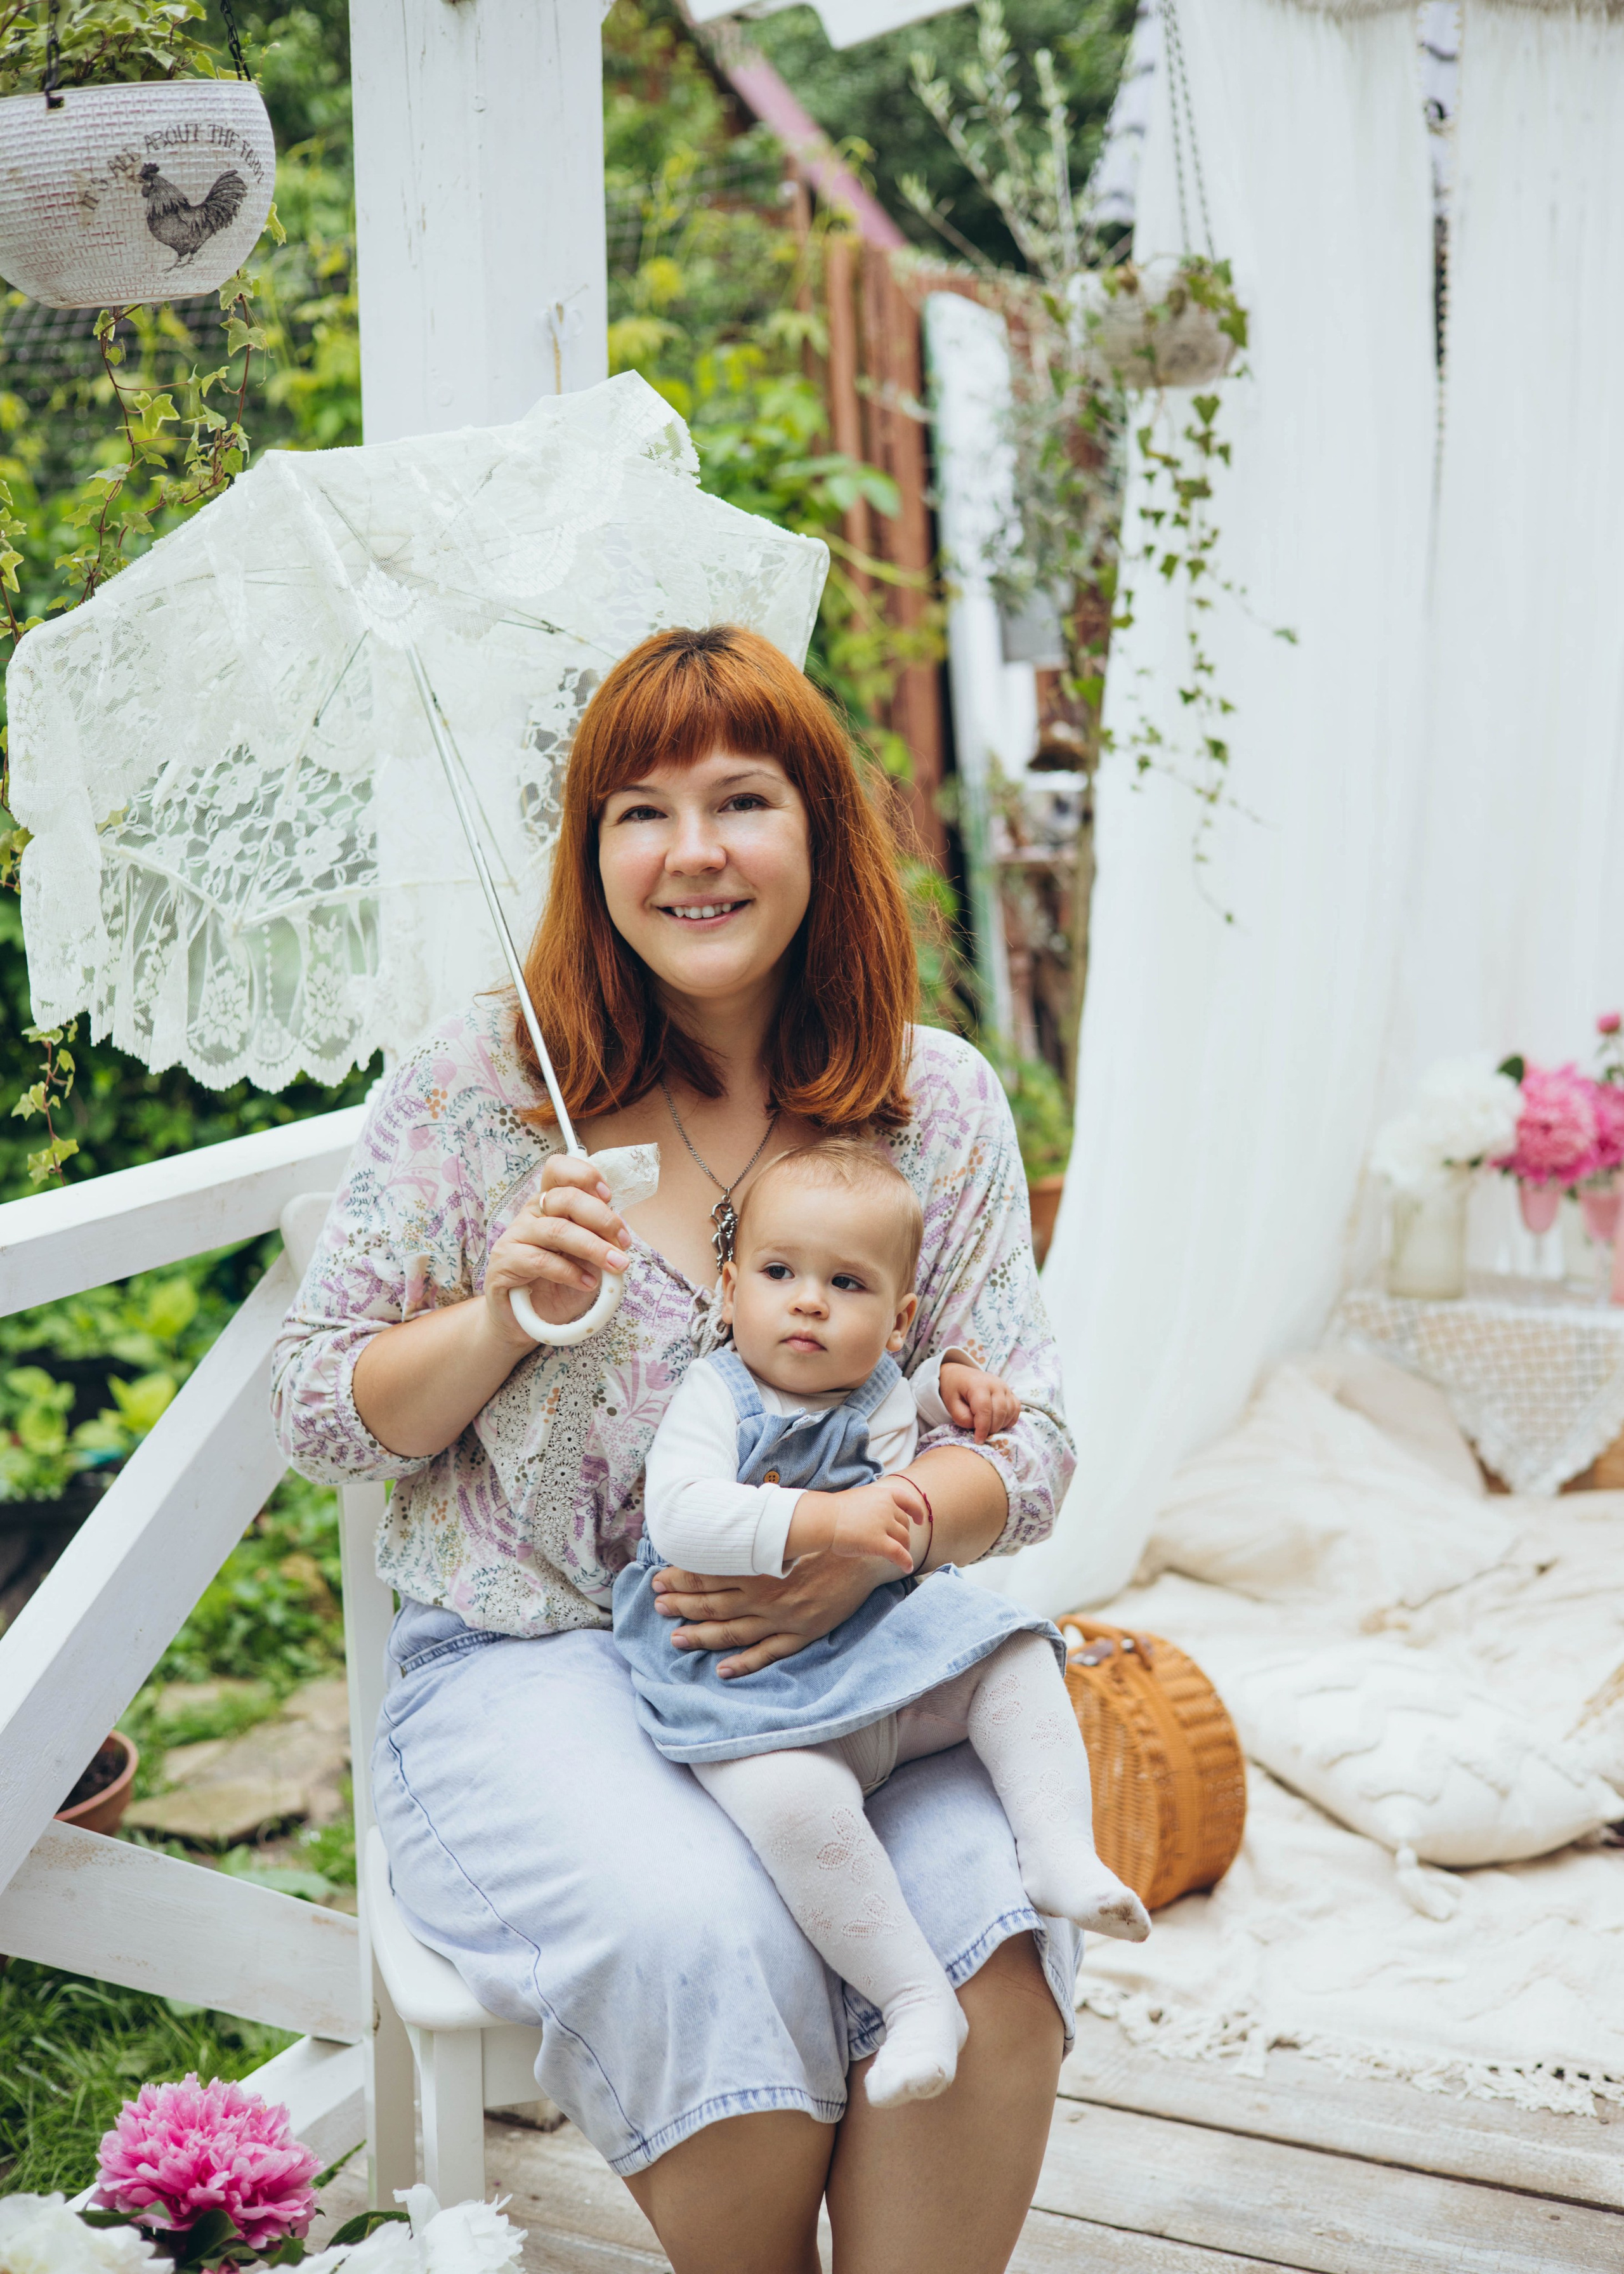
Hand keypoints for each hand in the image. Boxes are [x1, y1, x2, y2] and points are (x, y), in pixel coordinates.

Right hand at [481, 1153, 631, 1348]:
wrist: (528, 1322)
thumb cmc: (561, 1285)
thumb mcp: (587, 1257)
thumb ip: (599, 1238)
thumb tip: (621, 1231)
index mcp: (550, 1204)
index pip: (558, 1170)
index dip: (584, 1175)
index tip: (609, 1196)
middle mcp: (531, 1214)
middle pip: (565, 1198)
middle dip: (602, 1218)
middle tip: (624, 1242)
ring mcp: (515, 1237)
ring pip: (556, 1230)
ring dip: (593, 1247)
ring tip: (616, 1265)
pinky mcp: (504, 1263)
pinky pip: (540, 1260)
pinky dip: (570, 1272)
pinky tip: (588, 1283)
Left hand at [651, 1553, 898, 1678]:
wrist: (867, 1552)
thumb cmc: (826, 1534)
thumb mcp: (788, 1527)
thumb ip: (756, 1535)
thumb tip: (722, 1530)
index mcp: (762, 1565)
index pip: (711, 1574)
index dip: (682, 1577)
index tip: (659, 1577)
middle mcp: (768, 1595)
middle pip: (715, 1604)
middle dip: (682, 1604)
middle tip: (657, 1604)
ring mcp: (784, 1618)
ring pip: (734, 1632)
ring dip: (702, 1635)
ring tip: (676, 1639)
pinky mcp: (803, 1633)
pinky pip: (768, 1653)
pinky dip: (744, 1663)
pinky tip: (723, 1670)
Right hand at [787, 1478, 927, 1572]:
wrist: (824, 1519)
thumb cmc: (836, 1511)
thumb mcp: (861, 1497)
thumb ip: (875, 1504)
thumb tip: (884, 1517)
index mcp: (883, 1494)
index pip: (907, 1501)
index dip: (916, 1511)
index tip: (919, 1520)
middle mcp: (887, 1507)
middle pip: (904, 1524)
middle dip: (903, 1535)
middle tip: (897, 1544)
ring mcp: (884, 1524)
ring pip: (903, 1539)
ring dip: (904, 1548)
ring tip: (898, 1557)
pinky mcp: (879, 1542)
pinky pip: (899, 1553)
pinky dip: (905, 1561)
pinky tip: (906, 1567)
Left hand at [939, 1361, 1019, 1442]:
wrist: (960, 1375)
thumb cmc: (954, 1390)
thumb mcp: (951, 1403)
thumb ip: (962, 1417)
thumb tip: (977, 1427)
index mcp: (978, 1385)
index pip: (985, 1410)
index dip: (983, 1428)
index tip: (978, 1441)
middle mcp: (995, 1384)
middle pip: (1000, 1412)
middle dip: (991, 1428)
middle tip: (981, 1434)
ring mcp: (1005, 1387)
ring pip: (1010, 1411)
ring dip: (1001, 1425)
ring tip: (988, 1428)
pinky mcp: (1010, 1392)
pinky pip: (1016, 1408)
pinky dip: (1009, 1419)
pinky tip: (998, 1423)